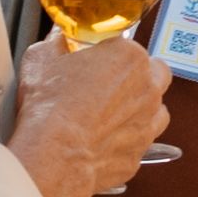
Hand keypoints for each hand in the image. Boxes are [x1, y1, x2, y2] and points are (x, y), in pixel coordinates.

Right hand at [4, 34, 169, 196]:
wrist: (53, 157)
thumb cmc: (50, 108)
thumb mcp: (41, 60)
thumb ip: (54, 43)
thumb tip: (55, 39)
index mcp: (129, 58)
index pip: (127, 46)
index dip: (109, 54)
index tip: (94, 63)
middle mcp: (147, 89)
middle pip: (155, 75)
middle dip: (138, 78)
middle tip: (109, 85)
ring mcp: (148, 124)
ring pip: (156, 112)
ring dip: (139, 110)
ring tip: (110, 115)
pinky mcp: (138, 155)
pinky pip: (139, 145)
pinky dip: (125, 143)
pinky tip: (103, 142)